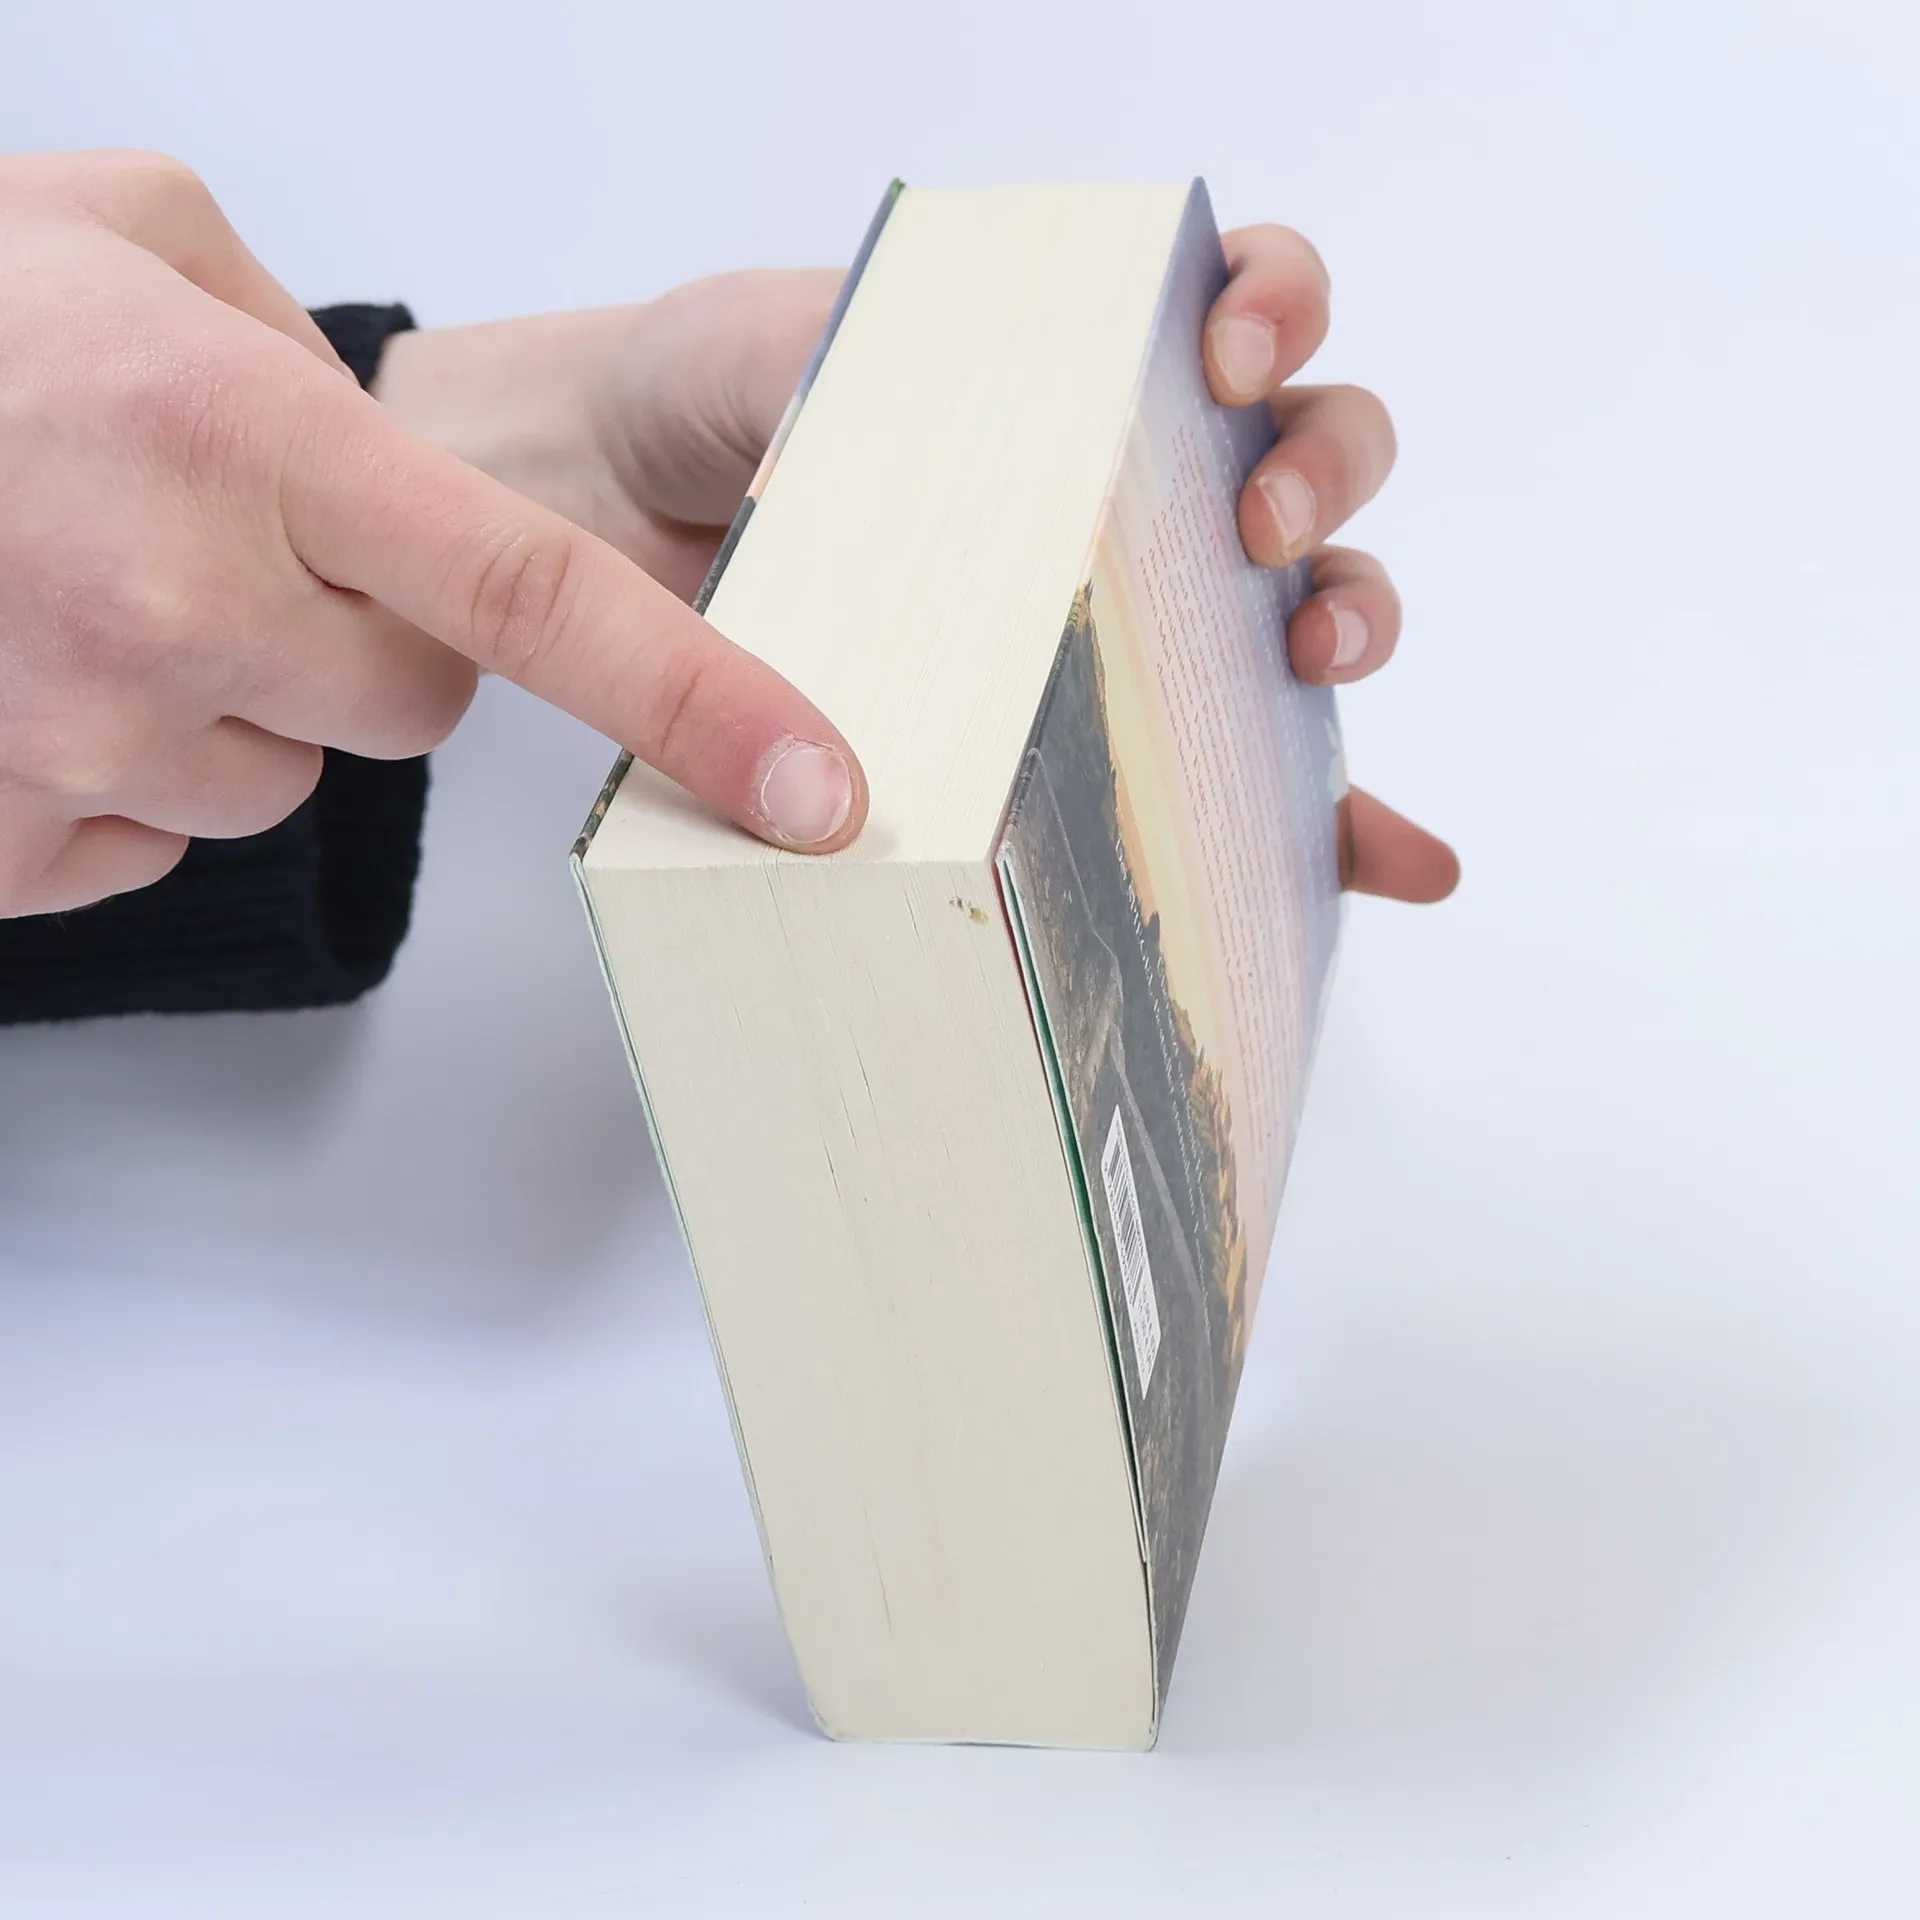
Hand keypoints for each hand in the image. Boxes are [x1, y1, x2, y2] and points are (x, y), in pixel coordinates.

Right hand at [0, 154, 863, 918]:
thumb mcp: (124, 233)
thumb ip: (293, 337)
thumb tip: (382, 454)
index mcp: (248, 441)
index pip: (541, 602)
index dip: (704, 703)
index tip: (818, 789)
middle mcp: (184, 608)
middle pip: (414, 707)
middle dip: (362, 639)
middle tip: (225, 541)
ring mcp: (88, 740)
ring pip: (284, 776)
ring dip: (231, 699)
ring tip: (86, 582)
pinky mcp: (14, 836)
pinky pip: (159, 836)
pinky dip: (127, 769)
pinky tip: (29, 665)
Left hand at [377, 239, 1457, 905]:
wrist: (620, 494)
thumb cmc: (710, 399)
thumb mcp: (769, 352)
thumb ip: (839, 373)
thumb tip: (881, 468)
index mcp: (1087, 353)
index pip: (1249, 303)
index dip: (1278, 311)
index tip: (1223, 357)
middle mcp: (1137, 474)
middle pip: (1316, 448)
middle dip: (1324, 476)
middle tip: (1251, 531)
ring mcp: (1130, 604)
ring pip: (1306, 596)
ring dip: (1348, 621)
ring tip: (1310, 661)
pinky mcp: (1100, 726)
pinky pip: (1246, 771)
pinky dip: (1334, 816)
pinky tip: (1389, 863)